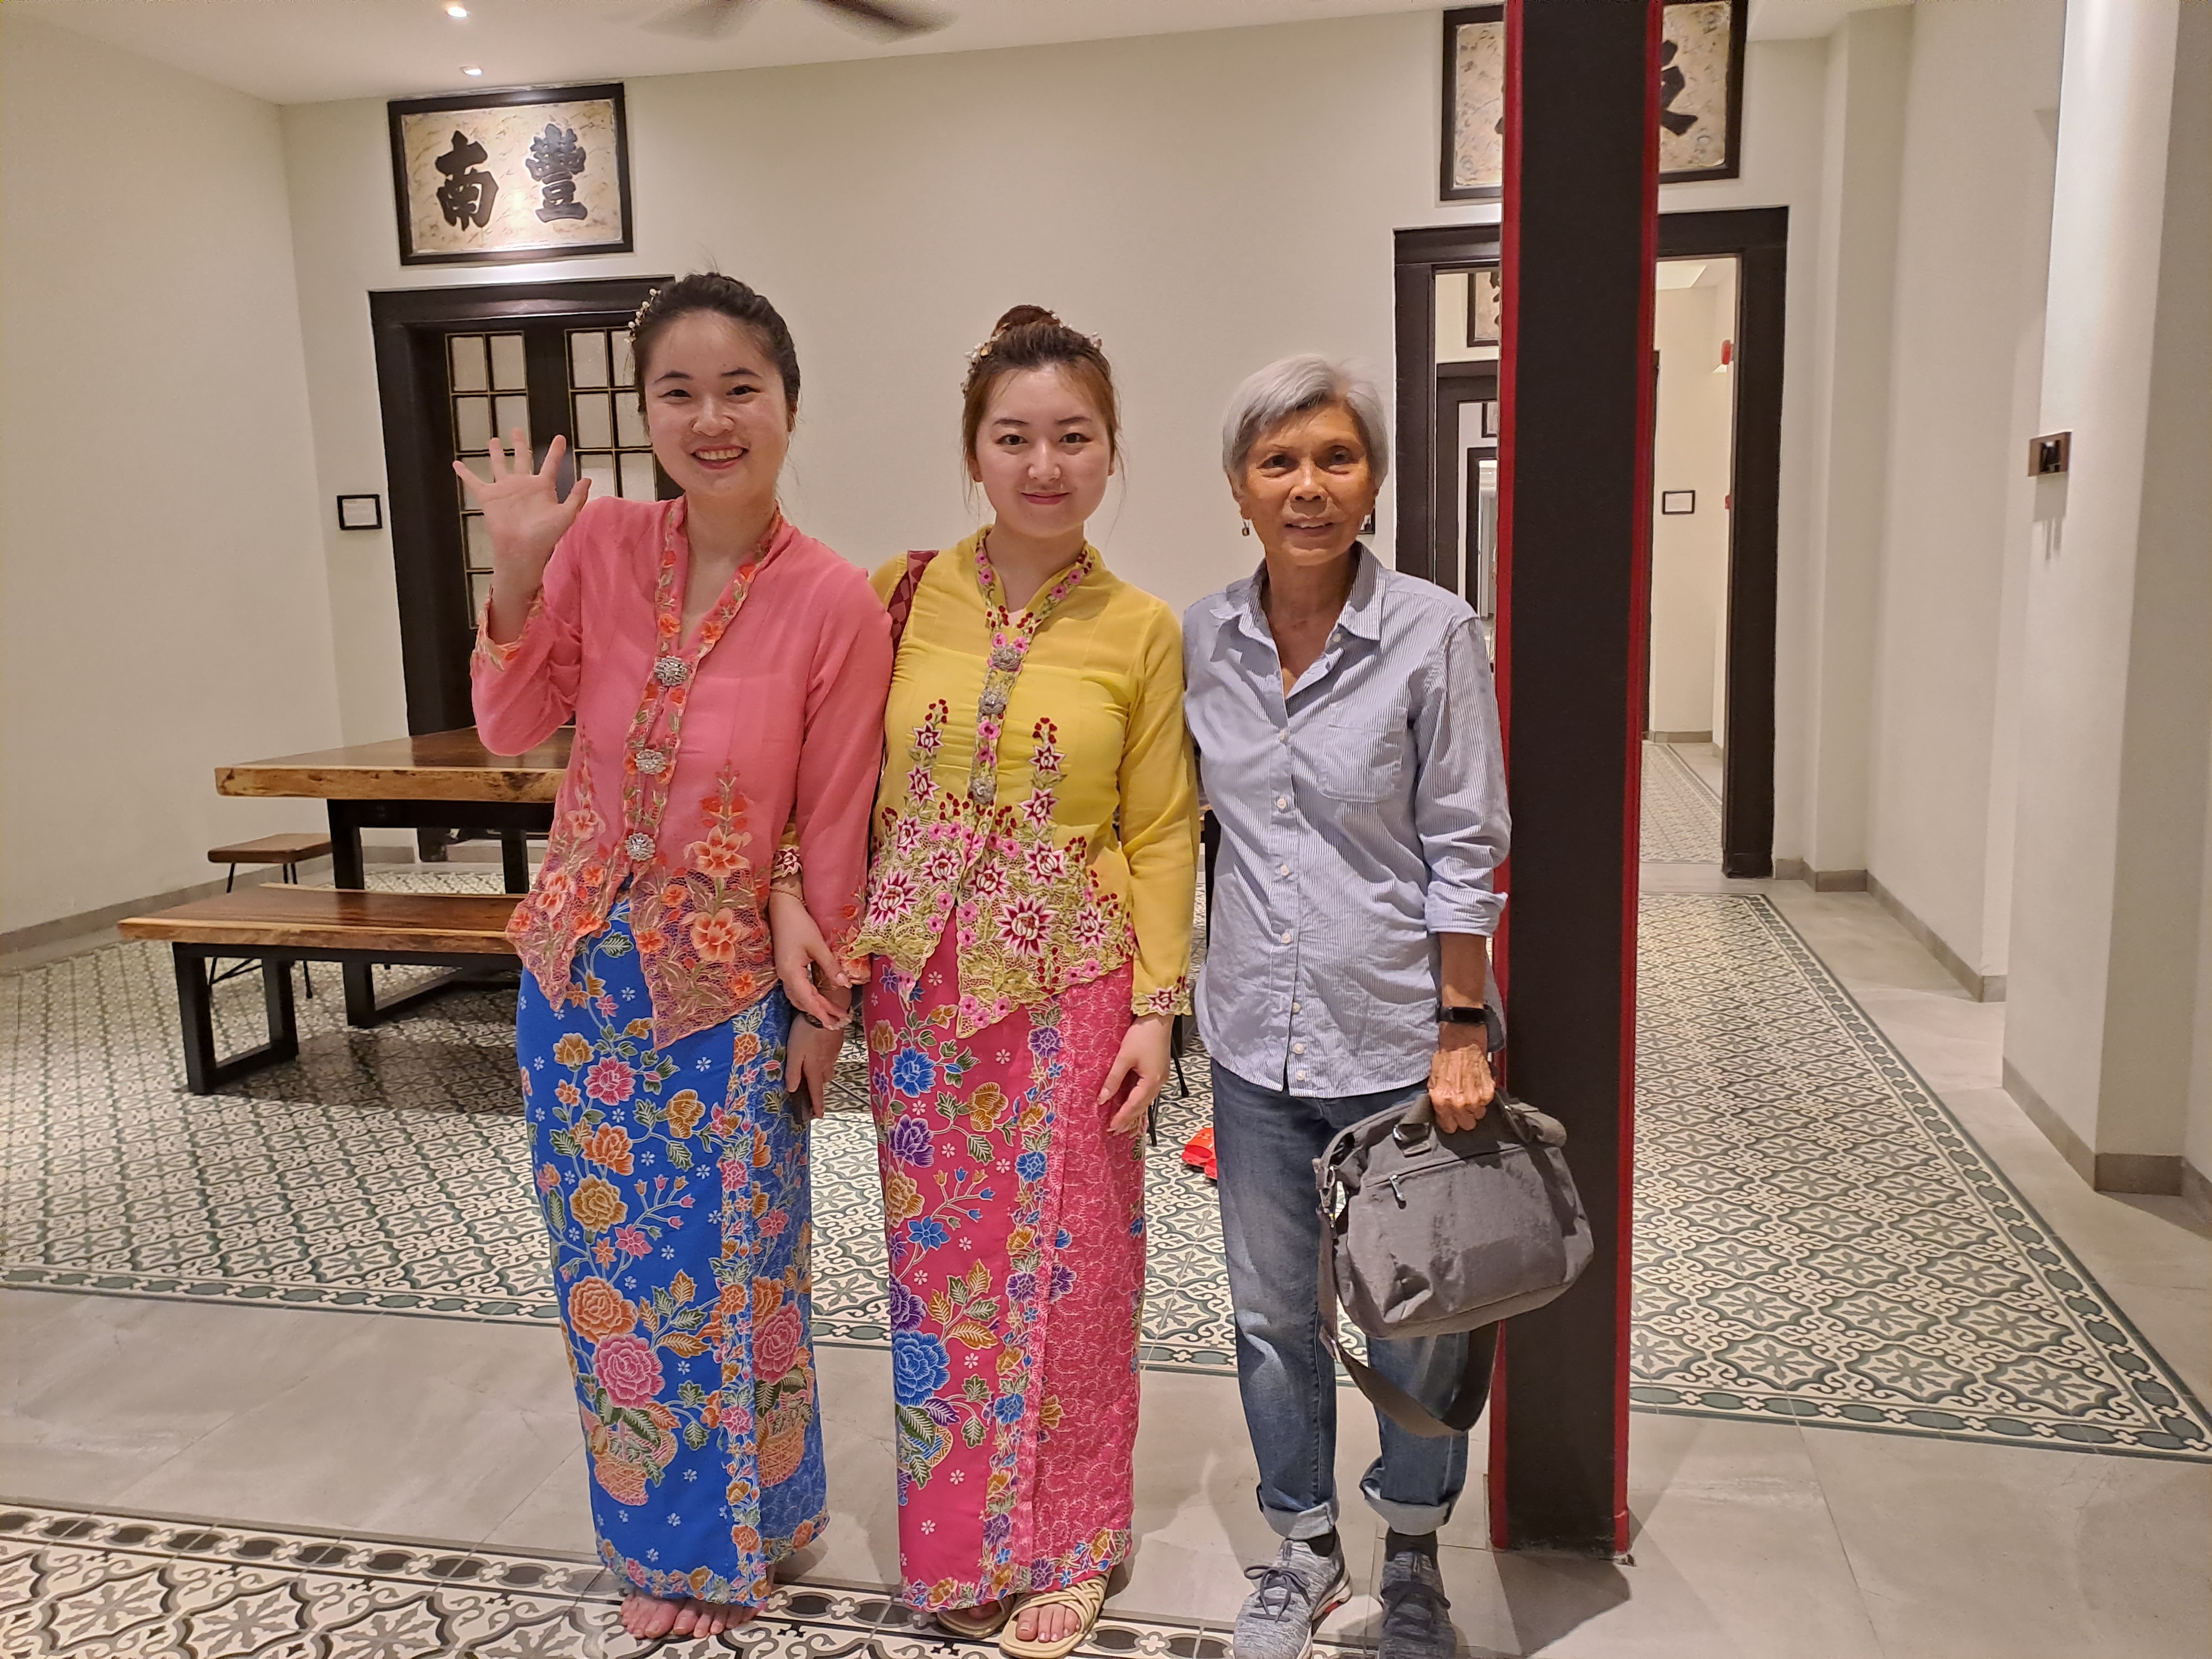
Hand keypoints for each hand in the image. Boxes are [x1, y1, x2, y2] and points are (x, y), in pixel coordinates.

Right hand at [452, 429, 591, 637]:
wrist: (522, 550)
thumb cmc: (545, 536)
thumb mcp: (566, 515)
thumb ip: (577, 497)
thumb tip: (588, 479)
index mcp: (542, 487)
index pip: (550, 463)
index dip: (556, 451)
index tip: (560, 437)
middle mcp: (523, 485)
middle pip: (521, 458)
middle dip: (519, 444)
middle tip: (517, 430)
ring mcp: (505, 490)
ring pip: (499, 465)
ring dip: (495, 453)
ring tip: (493, 440)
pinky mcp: (488, 497)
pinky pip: (474, 482)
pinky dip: (464, 473)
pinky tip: (456, 464)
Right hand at [768, 887, 853, 1026]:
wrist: (781, 908)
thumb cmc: (799, 924)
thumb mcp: (817, 945)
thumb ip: (830, 966)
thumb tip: (845, 984)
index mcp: (792, 973)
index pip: (809, 1000)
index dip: (822, 1012)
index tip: (834, 1023)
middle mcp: (785, 977)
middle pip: (804, 1001)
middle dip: (821, 1013)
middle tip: (838, 1022)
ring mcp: (783, 973)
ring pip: (799, 997)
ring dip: (814, 1006)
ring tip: (831, 1014)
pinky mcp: (786, 967)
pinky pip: (797, 989)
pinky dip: (808, 997)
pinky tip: (817, 998)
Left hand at [784, 1017, 843, 1119]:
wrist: (825, 1012)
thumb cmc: (806, 1032)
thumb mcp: (794, 1052)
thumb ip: (793, 1072)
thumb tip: (792, 1089)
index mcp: (815, 1069)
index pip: (816, 1091)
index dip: (817, 1105)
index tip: (819, 1116)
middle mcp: (827, 1063)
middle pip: (824, 1079)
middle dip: (819, 1083)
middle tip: (812, 1082)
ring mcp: (834, 1052)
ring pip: (829, 1066)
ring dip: (823, 1069)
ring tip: (815, 1063)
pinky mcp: (838, 1042)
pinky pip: (832, 1054)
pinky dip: (826, 1056)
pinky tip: (820, 1046)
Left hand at [1099, 1014, 1171, 1135]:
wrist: (1158, 1017)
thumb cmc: (1142, 1035)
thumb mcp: (1124, 1057)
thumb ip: (1113, 1079)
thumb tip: (1102, 1099)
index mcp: (1151, 1081)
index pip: (1134, 1105)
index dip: (1122, 1117)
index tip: (1111, 1127)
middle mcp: (1159, 1083)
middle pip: (1142, 1106)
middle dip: (1129, 1119)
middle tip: (1115, 1131)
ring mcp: (1161, 1077)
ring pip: (1146, 1100)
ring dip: (1134, 1111)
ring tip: (1123, 1122)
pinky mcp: (1159, 1071)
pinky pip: (1148, 1092)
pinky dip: (1139, 1100)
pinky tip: (1133, 1102)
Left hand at [1428, 1023, 1495, 1132]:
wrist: (1461, 1042)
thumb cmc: (1446, 1058)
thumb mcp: (1433, 1080)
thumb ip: (1438, 1100)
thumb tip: (1442, 1112)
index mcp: (1442, 1101)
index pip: (1449, 1127)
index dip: (1451, 1122)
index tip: (1452, 1118)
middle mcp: (1459, 1103)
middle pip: (1467, 1125)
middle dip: (1465, 1116)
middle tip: (1463, 1105)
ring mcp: (1475, 1099)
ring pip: (1479, 1115)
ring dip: (1475, 1107)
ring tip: (1470, 1092)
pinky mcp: (1488, 1092)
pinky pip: (1487, 1103)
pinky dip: (1484, 1096)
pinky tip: (1477, 1085)